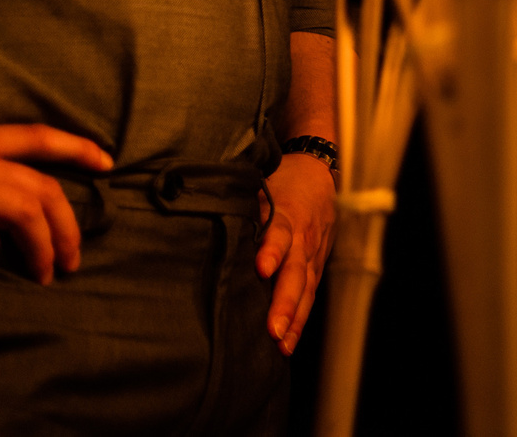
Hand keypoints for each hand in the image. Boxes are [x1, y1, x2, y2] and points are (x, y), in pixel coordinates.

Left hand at [257, 151, 335, 353]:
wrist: (319, 171)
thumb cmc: (281, 181)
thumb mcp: (259, 183)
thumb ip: (240, 205)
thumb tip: (197, 219)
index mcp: (286, 213)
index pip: (280, 233)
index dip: (272, 250)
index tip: (261, 269)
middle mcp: (303, 237)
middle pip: (296, 271)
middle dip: (285, 302)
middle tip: (274, 329)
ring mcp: (313, 253)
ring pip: (307, 289)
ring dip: (295, 318)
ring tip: (282, 344)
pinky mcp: (317, 264)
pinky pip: (310, 295)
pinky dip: (301, 320)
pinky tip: (288, 344)